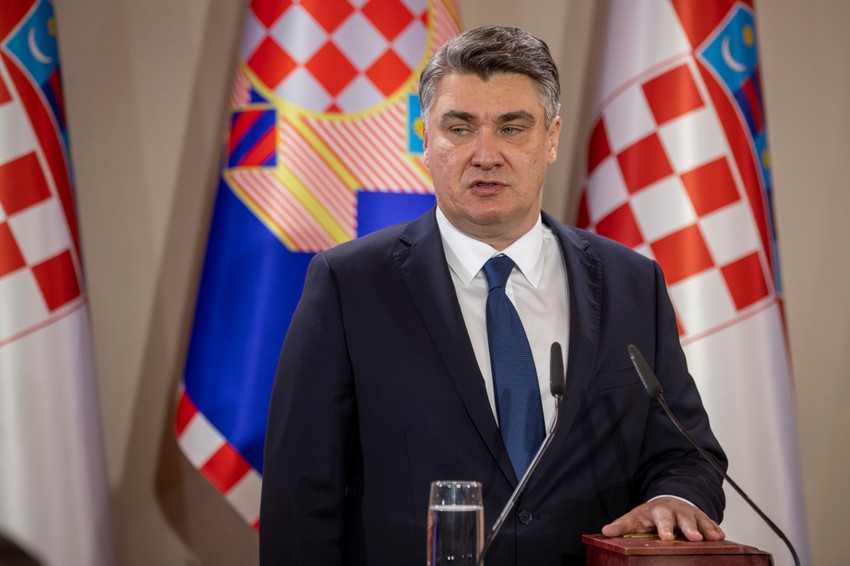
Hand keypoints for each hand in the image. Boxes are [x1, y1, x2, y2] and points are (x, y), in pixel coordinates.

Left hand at [601, 496, 724, 541]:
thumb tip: (605, 532)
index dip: (664, 528)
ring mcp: (691, 514)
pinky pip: (710, 523)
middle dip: (689, 528)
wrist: (670, 501)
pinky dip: (715, 528)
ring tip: (713, 538)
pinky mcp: (702, 519)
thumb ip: (622, 525)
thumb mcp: (635, 517)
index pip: (661, 519)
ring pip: (700, 520)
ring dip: (706, 528)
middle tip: (694, 538)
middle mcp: (676, 510)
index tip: (666, 538)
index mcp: (659, 510)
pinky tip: (721, 536)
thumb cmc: (651, 514)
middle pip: (683, 518)